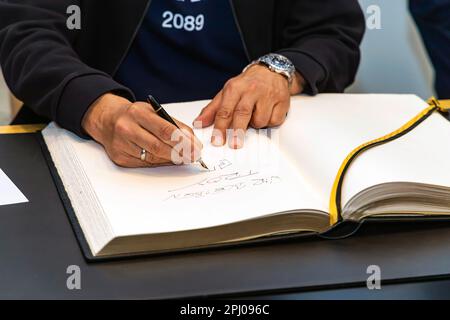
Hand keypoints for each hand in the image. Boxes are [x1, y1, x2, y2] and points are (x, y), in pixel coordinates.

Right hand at [82, 93, 201, 167]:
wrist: (107, 119)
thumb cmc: (135, 115)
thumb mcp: (154, 112)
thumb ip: (174, 125)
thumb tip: (193, 142)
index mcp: (138, 113)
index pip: (165, 130)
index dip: (183, 142)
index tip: (196, 149)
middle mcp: (127, 128)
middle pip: (158, 146)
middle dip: (180, 154)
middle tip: (193, 157)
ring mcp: (121, 144)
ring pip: (152, 157)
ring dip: (171, 159)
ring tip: (183, 158)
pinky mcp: (120, 158)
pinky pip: (145, 164)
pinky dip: (159, 163)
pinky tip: (167, 160)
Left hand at [194, 65, 304, 148]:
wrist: (271, 71)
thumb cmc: (246, 85)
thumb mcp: (227, 93)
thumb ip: (212, 109)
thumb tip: (198, 123)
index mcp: (234, 88)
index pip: (225, 110)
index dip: (220, 127)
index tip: (217, 140)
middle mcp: (251, 90)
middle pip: (242, 114)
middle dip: (237, 131)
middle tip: (234, 144)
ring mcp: (268, 95)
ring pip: (260, 120)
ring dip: (256, 124)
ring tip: (255, 115)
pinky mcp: (282, 101)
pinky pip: (274, 121)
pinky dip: (270, 122)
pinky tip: (267, 112)